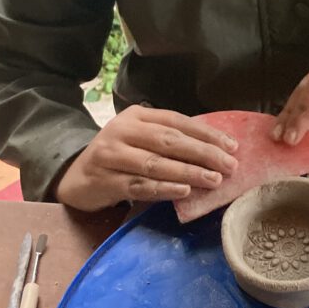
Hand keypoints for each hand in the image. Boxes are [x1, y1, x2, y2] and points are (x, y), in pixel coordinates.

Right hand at [54, 105, 237, 210]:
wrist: (76, 176)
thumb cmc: (120, 156)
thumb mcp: (140, 139)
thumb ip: (169, 140)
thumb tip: (217, 150)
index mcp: (137, 115)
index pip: (177, 121)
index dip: (207, 133)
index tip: (232, 146)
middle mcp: (123, 131)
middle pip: (169, 141)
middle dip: (203, 153)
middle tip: (229, 165)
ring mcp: (111, 155)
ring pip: (156, 163)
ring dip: (188, 172)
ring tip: (213, 180)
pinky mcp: (104, 180)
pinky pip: (140, 185)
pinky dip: (164, 189)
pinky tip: (184, 192)